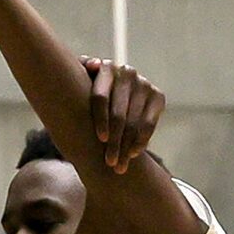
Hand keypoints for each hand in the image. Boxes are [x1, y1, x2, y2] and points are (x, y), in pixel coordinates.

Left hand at [81, 55, 164, 171]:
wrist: (113, 92)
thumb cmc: (86, 94)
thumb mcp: (78, 86)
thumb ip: (76, 82)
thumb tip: (91, 66)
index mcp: (105, 69)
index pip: (101, 97)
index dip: (100, 120)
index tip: (100, 140)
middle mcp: (126, 72)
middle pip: (119, 114)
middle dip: (114, 142)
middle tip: (108, 163)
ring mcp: (143, 84)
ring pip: (134, 122)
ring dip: (126, 148)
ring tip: (118, 167)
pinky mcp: (157, 96)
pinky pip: (149, 123)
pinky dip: (141, 141)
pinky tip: (132, 155)